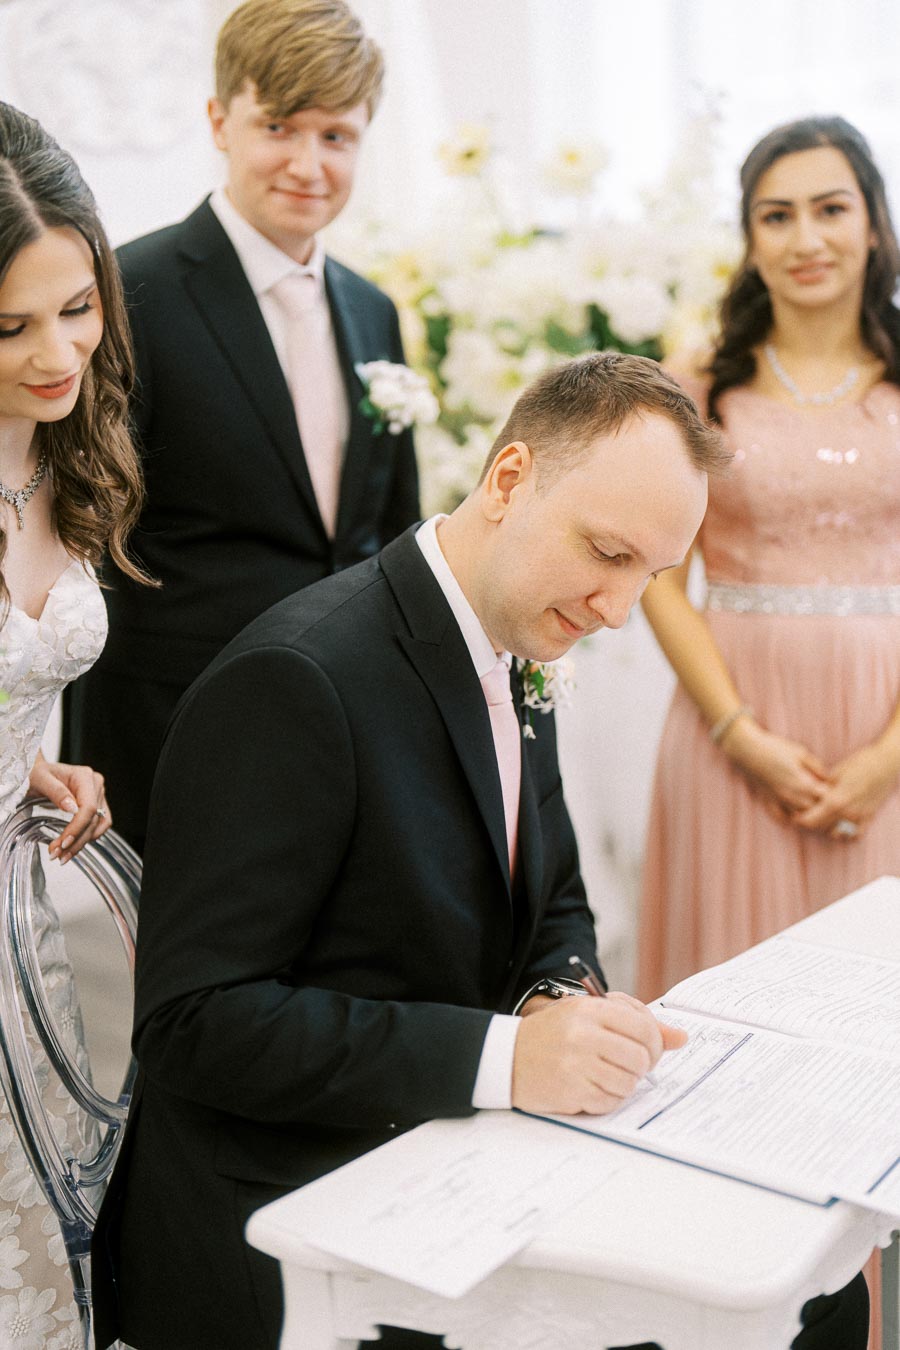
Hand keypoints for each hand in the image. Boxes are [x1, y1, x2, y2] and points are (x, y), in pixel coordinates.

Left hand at [26, 754, 109, 862]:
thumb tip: (73, 808)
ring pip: (98, 825)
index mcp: (84, 776)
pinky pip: (100, 824)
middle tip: (57, 855)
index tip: (63, 843)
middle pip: (93, 819)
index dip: (77, 828)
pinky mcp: (97, 804)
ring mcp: (98, 794)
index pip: (88, 807)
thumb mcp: (39, 779)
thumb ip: (56, 791)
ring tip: (63, 855)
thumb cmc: (35, 774)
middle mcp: (95, 785)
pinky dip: (89, 837)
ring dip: (82, 842)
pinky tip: (75, 845)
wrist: (36, 773)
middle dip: (76, 840)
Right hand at [511, 991, 687, 1115]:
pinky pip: (610, 1102)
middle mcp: (584, 1035)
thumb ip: (635, 1024)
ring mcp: (576, 1065)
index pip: (644, 1028)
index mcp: (590, 1010)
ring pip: (628, 1083)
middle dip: (640, 1066)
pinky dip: (608, 1099)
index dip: (654, 1044)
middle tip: (628, 1066)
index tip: (646, 1051)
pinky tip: (592, 1088)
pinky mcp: (571, 1092)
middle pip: (640, 1058)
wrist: (505, 1057)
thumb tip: (682, 1038)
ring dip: (624, 1084)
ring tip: (606, 1076)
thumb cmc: (553, 1035)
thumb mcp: (589, 1017)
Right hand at [720, 719, 831, 819]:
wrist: (748, 750)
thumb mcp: (800, 752)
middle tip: (826, 798)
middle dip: (823, 806)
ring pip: (800, 817)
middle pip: (815, 810)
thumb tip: (827, 778)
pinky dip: (791, 818)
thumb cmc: (775, 748)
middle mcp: (792, 796)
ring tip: (814, 805)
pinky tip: (795, 812)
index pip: (825, 798)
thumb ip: (816, 767)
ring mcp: (780, 800)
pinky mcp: (769, 801)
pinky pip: (782, 818)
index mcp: (802, 782)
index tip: (835, 789)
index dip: (832, 795)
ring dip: (808, 812)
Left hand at [791, 740, 899, 838]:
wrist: (885, 764)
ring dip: (827, 828)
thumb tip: (811, 793)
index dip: (800, 819)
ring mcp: (859, 817)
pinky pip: (856, 834)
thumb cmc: (860, 763)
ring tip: (822, 819)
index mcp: (836, 800)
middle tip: (804, 815)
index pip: (811, 819)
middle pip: (821, 827)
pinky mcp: (869, 817)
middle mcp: (847, 813)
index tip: (794, 815)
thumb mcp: (836, 772)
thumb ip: (823, 787)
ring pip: (837, 832)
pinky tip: (840, 826)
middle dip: (811, 823)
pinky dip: (847, 834)